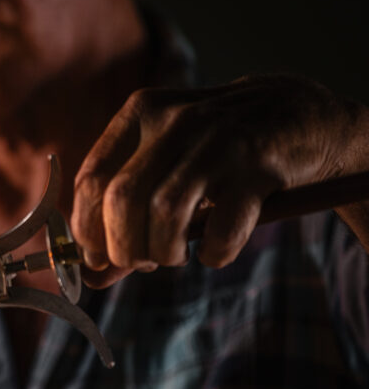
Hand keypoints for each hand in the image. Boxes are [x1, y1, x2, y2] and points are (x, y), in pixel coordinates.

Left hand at [71, 74, 368, 287]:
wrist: (300, 115)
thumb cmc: (216, 150)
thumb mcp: (165, 166)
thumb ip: (125, 216)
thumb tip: (91, 276)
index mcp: (141, 112)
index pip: (91, 179)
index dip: (87, 229)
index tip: (99, 257)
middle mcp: (176, 120)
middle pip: (123, 199)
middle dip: (123, 247)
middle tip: (140, 261)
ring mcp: (219, 139)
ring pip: (166, 212)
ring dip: (164, 251)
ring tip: (174, 255)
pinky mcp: (261, 165)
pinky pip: (224, 226)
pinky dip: (214, 252)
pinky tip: (215, 253)